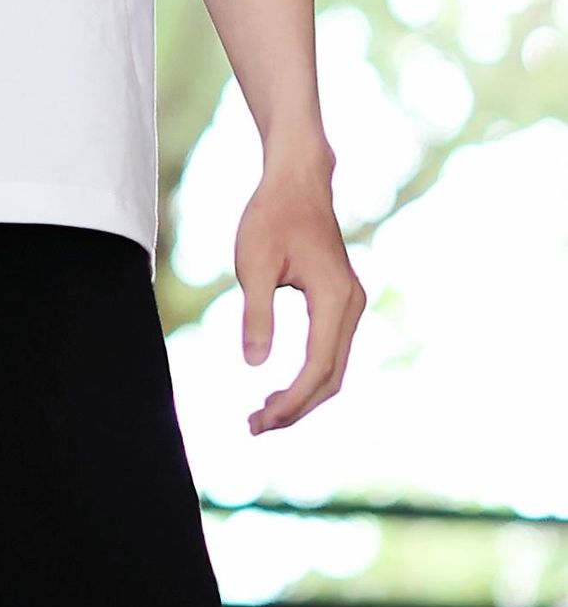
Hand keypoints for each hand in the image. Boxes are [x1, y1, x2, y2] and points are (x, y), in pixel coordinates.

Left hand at [234, 161, 365, 433]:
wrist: (297, 178)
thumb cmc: (271, 214)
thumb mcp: (254, 263)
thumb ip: (256, 315)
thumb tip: (254, 366)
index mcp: (335, 298)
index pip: (317, 368)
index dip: (291, 402)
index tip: (259, 421)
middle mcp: (352, 305)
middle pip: (331, 377)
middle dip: (296, 408)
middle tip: (254, 427)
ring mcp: (350, 303)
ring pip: (334, 367)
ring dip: (303, 396)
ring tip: (263, 415)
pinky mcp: (341, 300)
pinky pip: (330, 351)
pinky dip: (309, 376)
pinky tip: (281, 388)